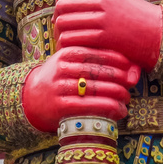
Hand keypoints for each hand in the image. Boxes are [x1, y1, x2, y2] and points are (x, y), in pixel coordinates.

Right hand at [22, 47, 139, 132]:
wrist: (30, 97)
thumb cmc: (59, 76)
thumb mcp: (70, 62)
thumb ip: (93, 60)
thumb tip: (130, 64)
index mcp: (67, 53)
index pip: (97, 53)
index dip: (117, 59)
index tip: (130, 66)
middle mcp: (62, 68)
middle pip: (98, 71)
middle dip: (119, 78)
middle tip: (132, 84)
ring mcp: (60, 87)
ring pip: (96, 89)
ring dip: (117, 94)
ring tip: (128, 98)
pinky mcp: (59, 106)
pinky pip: (89, 106)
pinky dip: (108, 108)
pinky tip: (120, 110)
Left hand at [53, 0, 162, 71]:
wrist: (158, 33)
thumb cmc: (136, 18)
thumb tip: (66, 0)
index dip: (60, 3)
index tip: (63, 14)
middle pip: (62, 7)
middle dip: (57, 20)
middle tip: (61, 32)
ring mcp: (102, 18)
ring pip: (63, 23)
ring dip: (60, 35)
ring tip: (66, 43)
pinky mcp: (103, 37)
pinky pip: (72, 39)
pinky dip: (67, 46)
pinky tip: (73, 51)